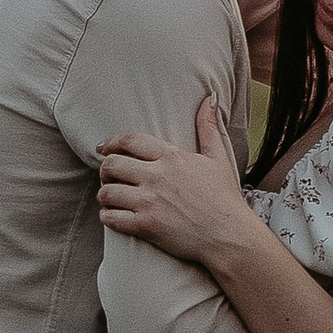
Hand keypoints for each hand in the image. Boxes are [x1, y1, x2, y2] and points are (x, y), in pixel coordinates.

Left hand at [99, 98, 256, 264]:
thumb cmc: (225, 198)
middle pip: (112, 164)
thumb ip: (208, 126)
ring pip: (107, 192)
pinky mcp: (145, 226)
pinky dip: (107, 216)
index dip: (111, 142)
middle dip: (104, 169)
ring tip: (109, 197)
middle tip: (107, 175)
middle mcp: (156, 176)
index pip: (130, 141)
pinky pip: (111, 218)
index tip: (103, 148)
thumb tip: (210, 97)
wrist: (229, 235)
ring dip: (104, 194)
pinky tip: (112, 216)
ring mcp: (149, 202)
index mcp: (171, 157)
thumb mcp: (219, 157)